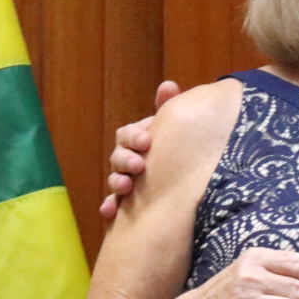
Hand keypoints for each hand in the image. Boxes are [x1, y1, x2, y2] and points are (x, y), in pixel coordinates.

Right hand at [98, 80, 179, 220]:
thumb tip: (168, 85)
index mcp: (138, 141)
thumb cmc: (180, 148)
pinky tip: (109, 212)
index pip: (127, 134)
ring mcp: (128, 182)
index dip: (133, 136)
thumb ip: (169, 110)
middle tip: (139, 165)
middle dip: (126, 160)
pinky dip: (109, 207)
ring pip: (116, 180)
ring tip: (126, 187)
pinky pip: (114, 206)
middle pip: (118, 157)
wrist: (190, 184)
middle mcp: (130, 161)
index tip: (147, 141)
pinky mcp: (128, 205)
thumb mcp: (177, 129)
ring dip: (117, 182)